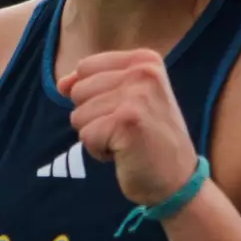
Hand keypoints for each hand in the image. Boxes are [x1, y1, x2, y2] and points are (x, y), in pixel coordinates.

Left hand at [58, 50, 199, 207]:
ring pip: (79, 115)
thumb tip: (61, 84)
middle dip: (93, 117)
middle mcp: (143, 72)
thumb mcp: (127, 99)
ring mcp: (136, 96)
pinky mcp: (127, 122)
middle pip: (79, 91)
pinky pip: (87, 136)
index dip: (92, 96)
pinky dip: (99, 151)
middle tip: (126, 130)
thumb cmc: (149, 140)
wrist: (178, 180)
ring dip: (96, 135)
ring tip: (126, 141)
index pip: (85, 68)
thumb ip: (93, 84)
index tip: (123, 112)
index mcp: (145, 60)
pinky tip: (125, 153)